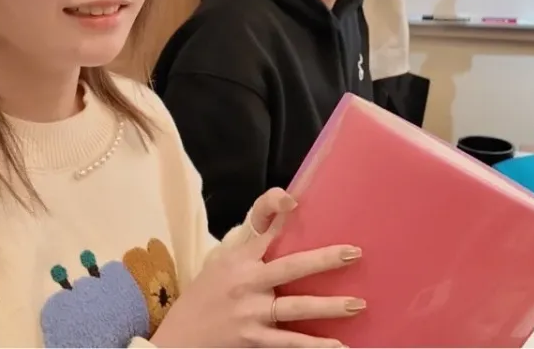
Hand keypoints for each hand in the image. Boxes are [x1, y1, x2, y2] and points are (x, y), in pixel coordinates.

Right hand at [151, 188, 364, 347]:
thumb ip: (251, 246)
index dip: (274, 209)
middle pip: (290, 267)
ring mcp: (250, 314)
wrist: (176, 342)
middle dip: (324, 260)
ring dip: (329, 307)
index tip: (294, 200)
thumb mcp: (221, 264)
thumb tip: (284, 213)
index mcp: (238, 259)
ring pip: (296, 309)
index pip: (260, 227)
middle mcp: (245, 283)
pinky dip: (314, 346)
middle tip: (354, 253)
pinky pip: (289, 343)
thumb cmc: (204, 298)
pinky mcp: (252, 341)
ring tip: (357, 304)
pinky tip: (338, 346)